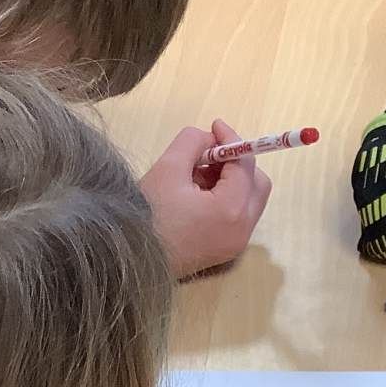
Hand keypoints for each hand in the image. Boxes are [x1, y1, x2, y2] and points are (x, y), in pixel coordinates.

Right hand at [140, 120, 271, 278]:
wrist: (128, 260)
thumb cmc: (145, 215)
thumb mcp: (167, 169)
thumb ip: (192, 142)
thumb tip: (209, 138)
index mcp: (231, 209)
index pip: (245, 164)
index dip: (231, 139)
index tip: (214, 126)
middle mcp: (242, 229)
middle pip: (257, 183)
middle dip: (236, 164)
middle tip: (207, 157)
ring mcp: (235, 244)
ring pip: (248, 201)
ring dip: (230, 182)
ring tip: (195, 178)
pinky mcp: (224, 252)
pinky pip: (236, 217)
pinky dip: (224, 200)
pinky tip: (195, 197)